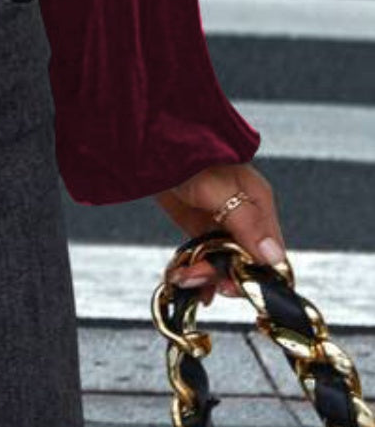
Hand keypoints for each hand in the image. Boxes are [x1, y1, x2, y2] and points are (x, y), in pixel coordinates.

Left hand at [153, 161, 286, 306]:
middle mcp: (244, 217)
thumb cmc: (189, 153)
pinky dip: (195, 270)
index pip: (270, 253)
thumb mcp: (220, 188)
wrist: (151, 141)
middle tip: (199, 279)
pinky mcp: (199, 226)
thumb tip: (274, 257)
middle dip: (222, 275)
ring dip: (204, 276)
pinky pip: (205, 257)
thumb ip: (246, 222)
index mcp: (259, 205)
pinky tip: (185, 280)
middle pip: (245, 262)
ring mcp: (221, 222)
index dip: (255, 275)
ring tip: (183, 278)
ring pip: (223, 263)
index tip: (232, 286)